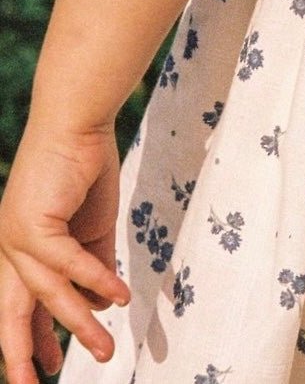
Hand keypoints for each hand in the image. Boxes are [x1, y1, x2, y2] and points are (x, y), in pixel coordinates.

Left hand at [0, 117, 130, 382]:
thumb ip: (93, 266)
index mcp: (19, 250)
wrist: (77, 120)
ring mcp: (16, 236)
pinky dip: (94, 281)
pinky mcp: (34, 223)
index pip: (18, 307)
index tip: (46, 370)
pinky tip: (119, 297)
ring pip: (46, 294)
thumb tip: (103, 305)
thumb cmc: (83, 168)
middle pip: (10, 314)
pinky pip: (67, 264)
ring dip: (78, 325)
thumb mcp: (90, 228)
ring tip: (105, 350)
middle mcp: (9, 248)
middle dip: (20, 355)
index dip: (32, 340)